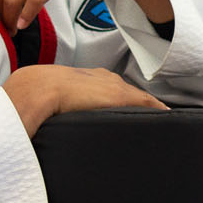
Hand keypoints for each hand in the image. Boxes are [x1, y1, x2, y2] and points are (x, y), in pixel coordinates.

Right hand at [2, 64, 167, 136]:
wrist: (36, 88)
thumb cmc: (36, 96)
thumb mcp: (53, 100)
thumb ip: (62, 107)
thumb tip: (56, 123)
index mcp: (90, 78)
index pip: (115, 90)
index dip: (127, 101)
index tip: (137, 112)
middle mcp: (105, 78)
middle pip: (132, 93)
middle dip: (143, 105)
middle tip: (154, 119)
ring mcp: (114, 87)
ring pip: (141, 98)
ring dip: (151, 109)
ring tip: (163, 123)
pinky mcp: (120, 97)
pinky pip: (146, 103)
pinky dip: (157, 111)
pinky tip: (167, 118)